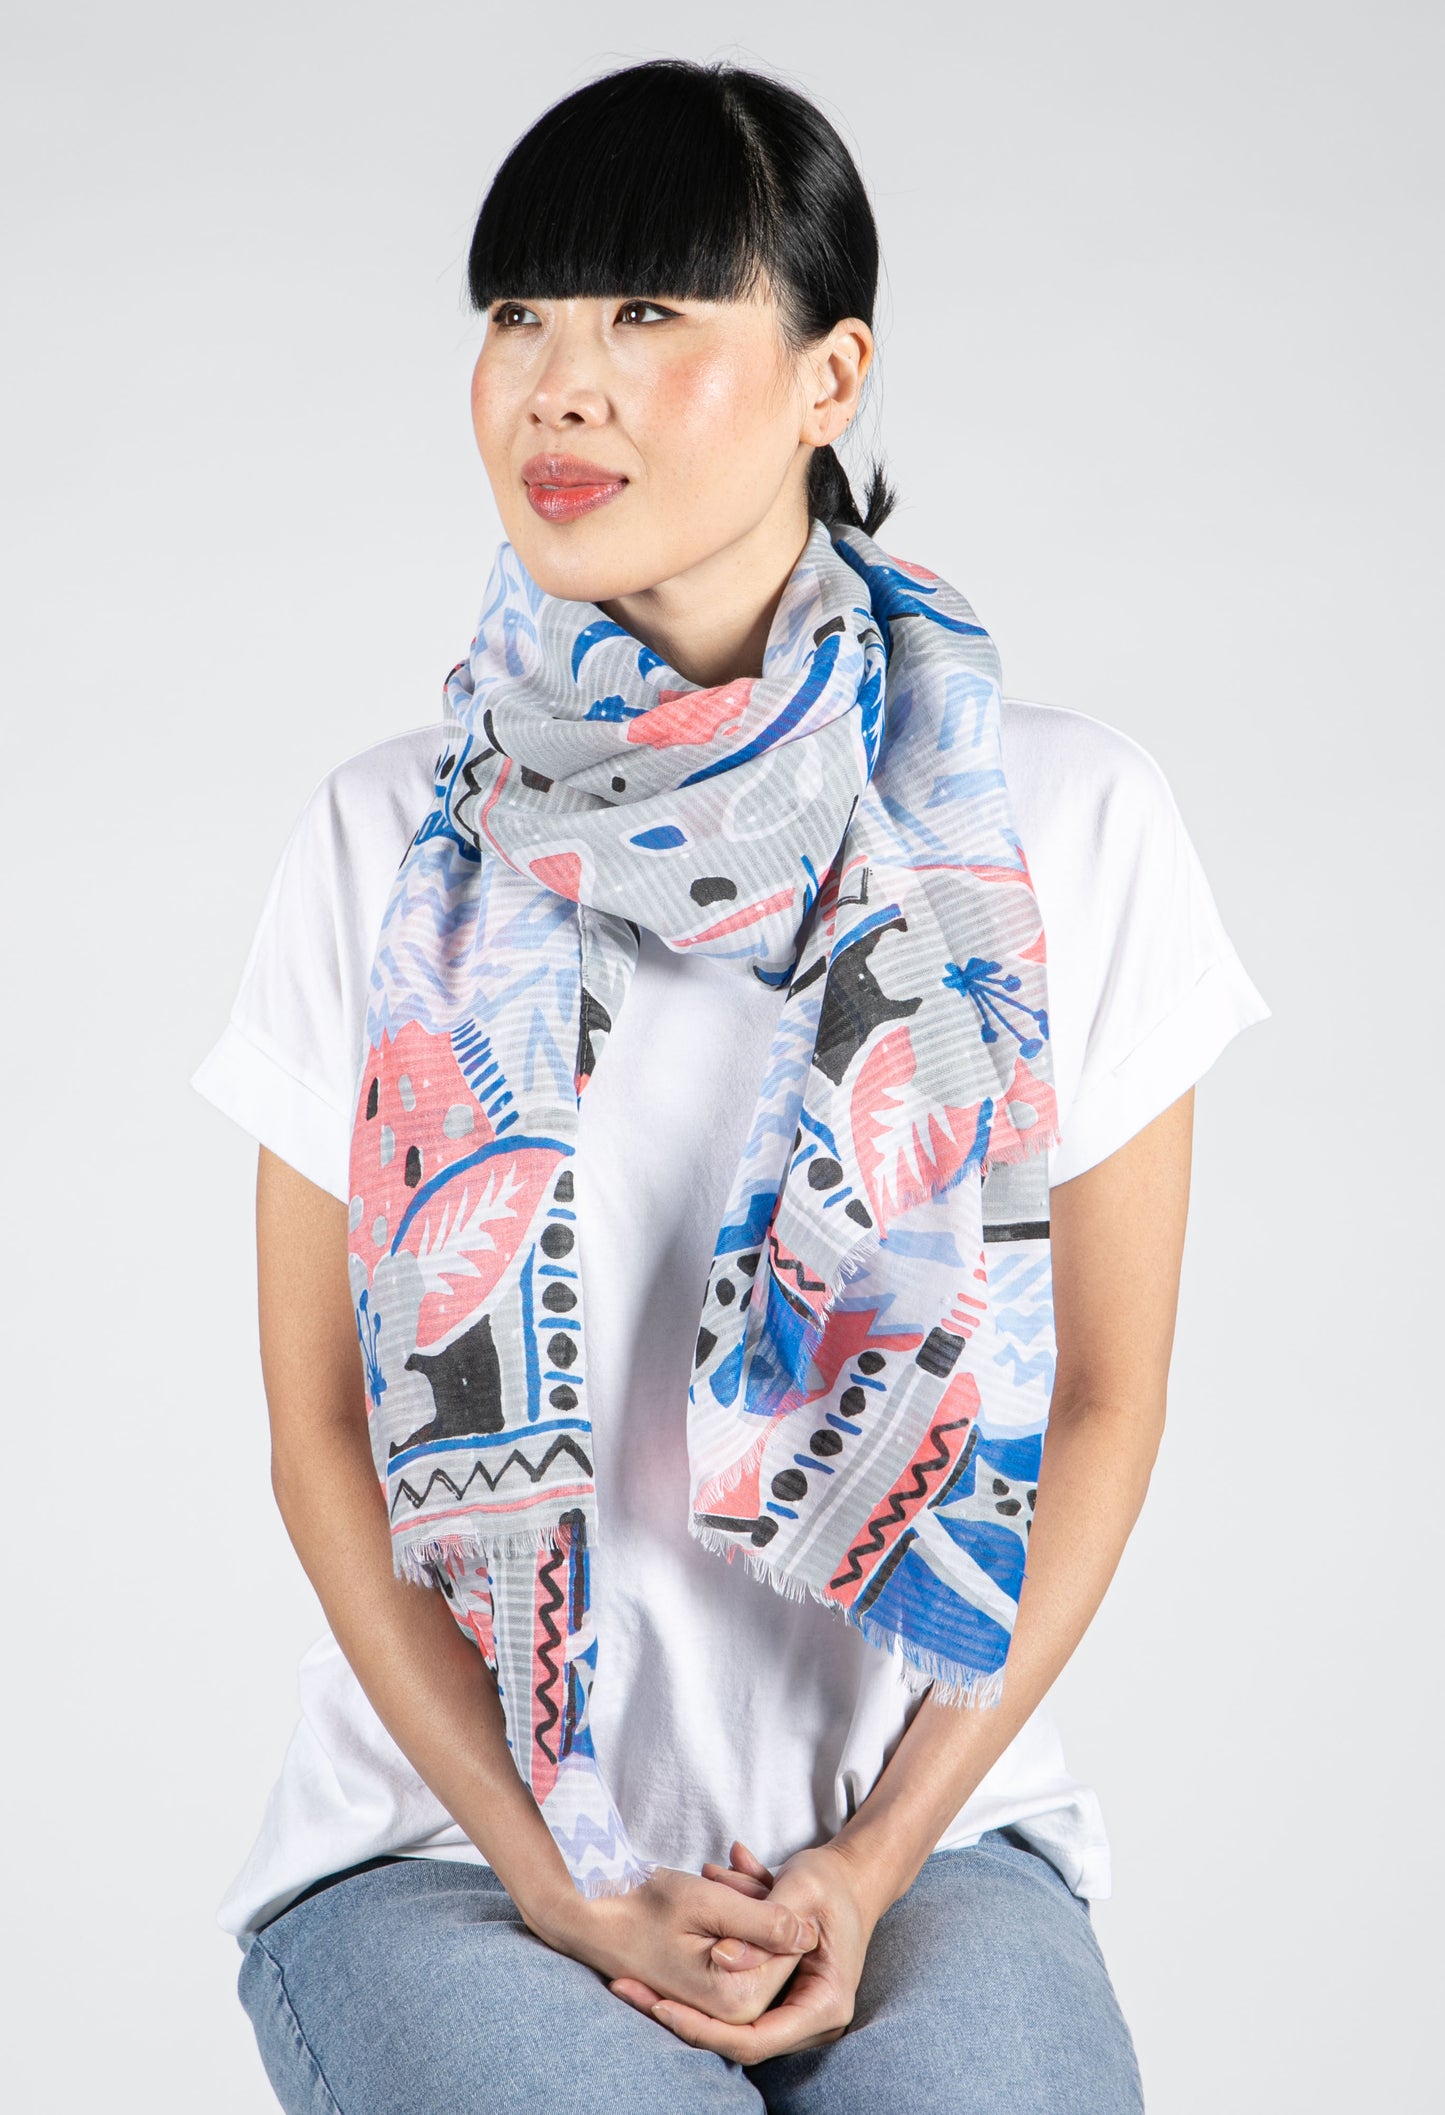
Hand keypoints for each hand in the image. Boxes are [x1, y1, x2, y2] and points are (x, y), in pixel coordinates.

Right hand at [536, 1861, 820, 2026]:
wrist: (593, 1919)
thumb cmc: (644, 1906)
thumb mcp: (708, 1902)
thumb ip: (764, 1921)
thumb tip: (811, 1934)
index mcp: (737, 1999)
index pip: (790, 1950)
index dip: (777, 1905)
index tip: (744, 1881)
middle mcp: (734, 2011)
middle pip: (777, 1950)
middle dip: (761, 1906)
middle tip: (723, 1877)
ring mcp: (723, 2003)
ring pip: (761, 1944)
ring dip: (746, 1907)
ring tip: (711, 1881)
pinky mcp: (713, 1988)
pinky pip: (743, 1948)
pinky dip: (734, 1916)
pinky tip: (711, 1888)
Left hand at [607, 1837, 882, 2057]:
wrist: (848, 1876)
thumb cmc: (828, 1880)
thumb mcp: (799, 1888)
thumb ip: (762, 1921)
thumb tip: (722, 1960)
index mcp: (825, 2005)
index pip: (755, 2040)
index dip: (703, 2030)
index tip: (658, 2005)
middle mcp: (810, 2020)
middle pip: (735, 2036)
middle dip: (683, 2011)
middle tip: (629, 1990)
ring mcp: (792, 2011)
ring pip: (727, 2016)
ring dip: (685, 1988)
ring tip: (637, 1967)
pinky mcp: (775, 1996)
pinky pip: (730, 1994)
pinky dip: (701, 1967)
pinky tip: (663, 1945)